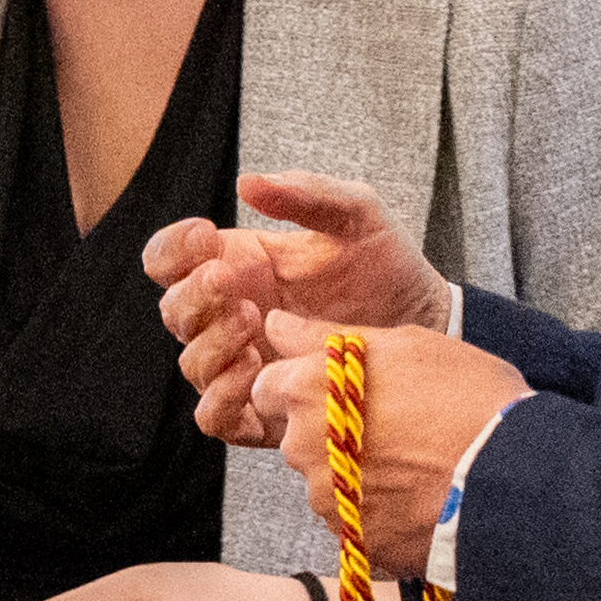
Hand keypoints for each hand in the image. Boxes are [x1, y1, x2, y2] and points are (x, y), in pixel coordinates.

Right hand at [147, 172, 448, 446]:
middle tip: (229, 280)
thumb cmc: (388, 268)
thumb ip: (307, 193)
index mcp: (239, 264)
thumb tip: (247, 184)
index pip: (170, 258)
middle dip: (193, 294)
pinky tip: (256, 371)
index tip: (206, 235)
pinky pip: (214, 416)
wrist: (430, 324)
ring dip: (211, 341)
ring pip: (191, 362)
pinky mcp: (262, 410)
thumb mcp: (357, 215)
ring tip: (253, 322)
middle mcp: (231, 315)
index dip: (174, 247)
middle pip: (174, 311)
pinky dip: (221, 396)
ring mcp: (244, 364)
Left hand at [237, 316, 532, 572]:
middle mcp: (304, 447)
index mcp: (308, 390)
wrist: (512, 476)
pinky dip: (377, 512)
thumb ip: (326, 336)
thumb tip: (275, 324)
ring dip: (354, 475)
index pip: (266, 389)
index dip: (299, 387)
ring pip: (325, 483)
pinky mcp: (355, 541)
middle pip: (296, 439)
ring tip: (414, 464)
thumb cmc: (467, 396)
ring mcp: (327, 500)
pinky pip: (355, 522)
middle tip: (392, 426)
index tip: (335, 390)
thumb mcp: (405, 344)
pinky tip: (418, 496)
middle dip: (328, 433)